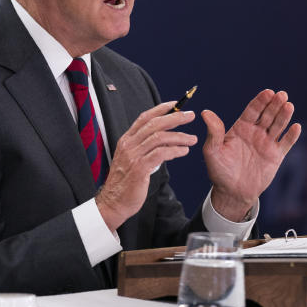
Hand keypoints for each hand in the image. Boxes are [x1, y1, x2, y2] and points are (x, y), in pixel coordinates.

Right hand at [96, 102, 195, 231]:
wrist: (114, 202)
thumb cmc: (126, 182)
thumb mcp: (132, 159)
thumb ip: (144, 147)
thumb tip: (165, 138)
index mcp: (126, 140)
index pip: (144, 117)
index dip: (161, 108)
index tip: (176, 104)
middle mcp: (129, 145)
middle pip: (154, 124)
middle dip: (175, 117)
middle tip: (191, 116)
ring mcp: (133, 156)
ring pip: (160, 137)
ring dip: (179, 136)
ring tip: (193, 139)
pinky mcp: (139, 169)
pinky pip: (161, 154)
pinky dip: (175, 150)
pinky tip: (184, 151)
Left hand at [201, 89, 301, 220]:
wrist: (232, 192)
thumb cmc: (220, 171)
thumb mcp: (213, 151)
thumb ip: (213, 132)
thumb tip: (206, 113)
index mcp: (241, 128)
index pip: (253, 110)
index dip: (260, 101)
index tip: (268, 92)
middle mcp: (255, 132)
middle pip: (267, 114)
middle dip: (275, 104)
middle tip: (282, 95)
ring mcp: (267, 143)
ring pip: (278, 126)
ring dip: (284, 116)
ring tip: (289, 106)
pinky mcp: (276, 156)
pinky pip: (286, 143)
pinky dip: (292, 135)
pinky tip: (296, 127)